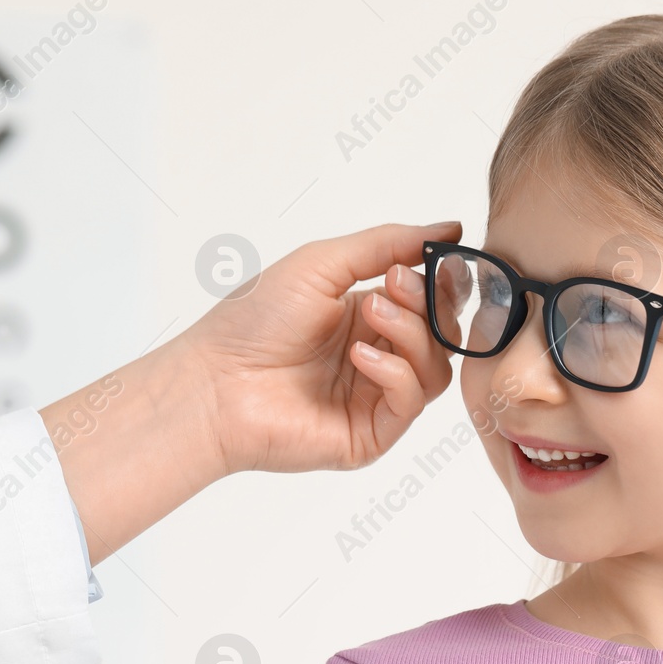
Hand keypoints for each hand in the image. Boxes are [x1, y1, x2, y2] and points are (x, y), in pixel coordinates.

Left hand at [181, 220, 463, 475]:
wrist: (215, 382)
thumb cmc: (252, 322)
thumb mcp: (321, 263)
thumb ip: (386, 243)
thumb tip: (448, 230)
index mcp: (366, 316)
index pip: (431, 301)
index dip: (439, 281)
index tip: (433, 259)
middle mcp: (376, 356)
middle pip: (441, 333)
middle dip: (427, 303)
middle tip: (393, 285)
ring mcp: (375, 398)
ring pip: (435, 367)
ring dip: (412, 333)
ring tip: (370, 315)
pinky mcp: (372, 434)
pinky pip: (411, 401)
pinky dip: (396, 372)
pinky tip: (359, 356)